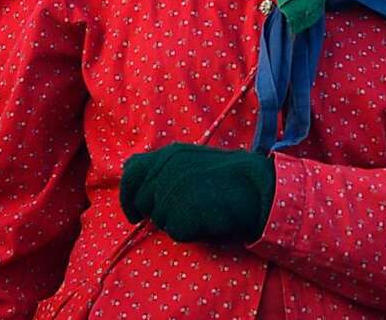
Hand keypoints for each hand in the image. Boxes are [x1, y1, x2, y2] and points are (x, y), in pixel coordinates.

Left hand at [120, 143, 275, 242]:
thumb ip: (166, 166)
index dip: (128, 193)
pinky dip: (190, 231)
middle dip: (153, 212)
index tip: (133, 212)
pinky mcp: (180, 214)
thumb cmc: (230, 176)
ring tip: (202, 211)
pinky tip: (207, 220)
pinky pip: (176, 232)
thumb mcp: (194, 159)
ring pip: (159, 219)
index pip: (131, 171)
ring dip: (176, 221)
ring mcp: (172, 191)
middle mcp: (166, 169)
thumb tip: (133, 173)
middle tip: (176, 216)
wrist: (257, 187)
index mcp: (169, 154)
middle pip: (141, 201)